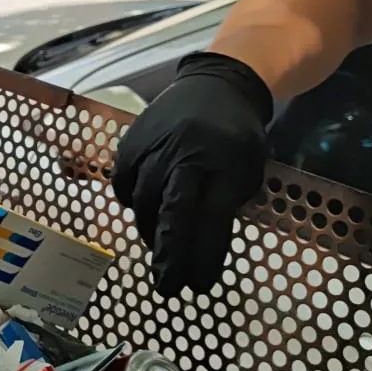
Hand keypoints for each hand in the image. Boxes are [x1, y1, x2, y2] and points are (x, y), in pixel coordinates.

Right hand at [111, 52, 272, 294]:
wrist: (215, 85)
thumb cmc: (237, 136)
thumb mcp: (248, 172)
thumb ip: (226, 206)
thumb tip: (200, 248)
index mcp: (222, 167)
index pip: (210, 224)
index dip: (203, 259)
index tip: (199, 286)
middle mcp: (184, 159)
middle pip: (170, 218)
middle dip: (169, 257)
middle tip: (169, 286)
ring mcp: (152, 150)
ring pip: (144, 206)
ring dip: (152, 233)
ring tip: (161, 246)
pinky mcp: (129, 145)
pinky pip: (123, 187)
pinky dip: (133, 204)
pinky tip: (145, 209)